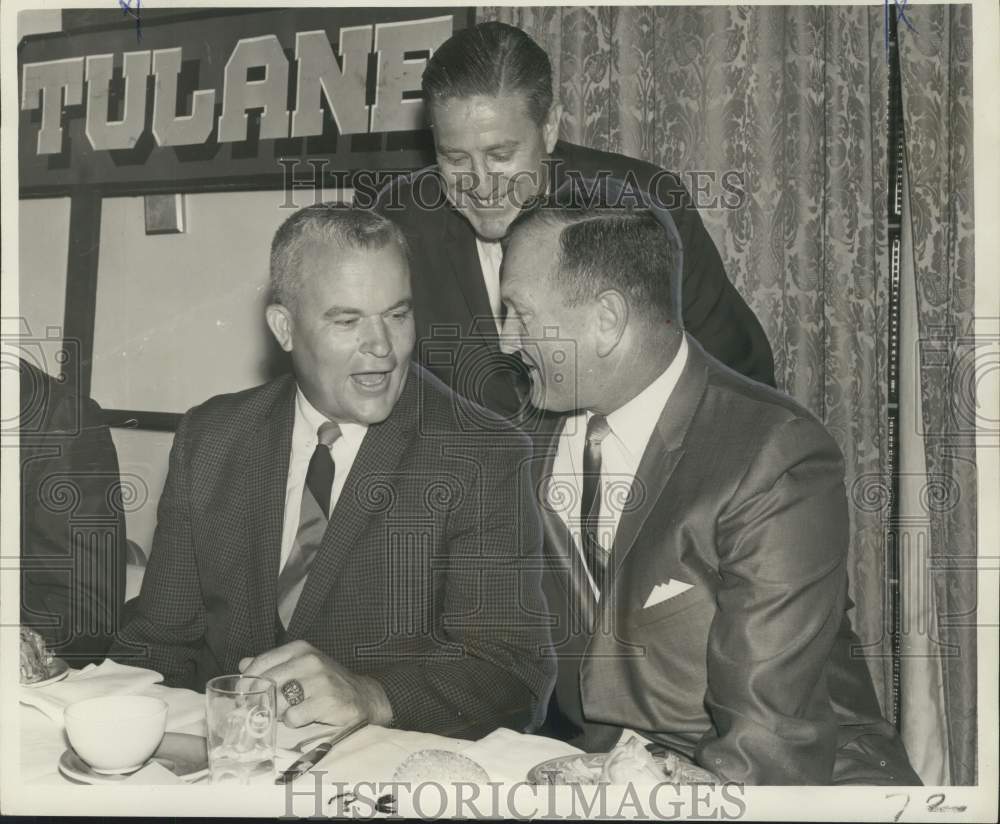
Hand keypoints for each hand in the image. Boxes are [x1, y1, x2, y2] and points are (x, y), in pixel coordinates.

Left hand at [238, 641, 392, 727]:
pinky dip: (295, 722)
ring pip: (279, 702)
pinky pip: (294, 717)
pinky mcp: (328, 701)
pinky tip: (304, 719)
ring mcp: (320, 680)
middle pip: (267, 684)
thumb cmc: (325, 684)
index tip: (243, 697)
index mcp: (300, 649)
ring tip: (289, 714)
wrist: (363, 697)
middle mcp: (310, 660)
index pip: (260, 664)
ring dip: (279, 714)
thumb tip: (243, 664)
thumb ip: (272, 665)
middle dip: (260, 702)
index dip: (247, 683)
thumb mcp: (300, 668)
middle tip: (261, 713)